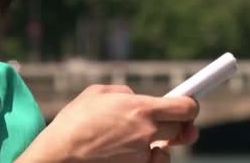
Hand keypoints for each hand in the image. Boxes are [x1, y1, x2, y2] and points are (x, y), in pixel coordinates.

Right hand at [17, 84, 198, 162]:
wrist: (59, 156)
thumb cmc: (74, 122)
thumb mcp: (98, 93)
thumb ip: (125, 92)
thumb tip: (136, 97)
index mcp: (141, 108)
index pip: (185, 108)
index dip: (191, 105)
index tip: (190, 104)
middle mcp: (147, 133)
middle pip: (180, 128)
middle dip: (176, 124)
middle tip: (167, 123)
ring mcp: (142, 155)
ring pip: (164, 149)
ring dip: (158, 144)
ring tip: (136, 140)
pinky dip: (146, 160)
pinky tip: (130, 154)